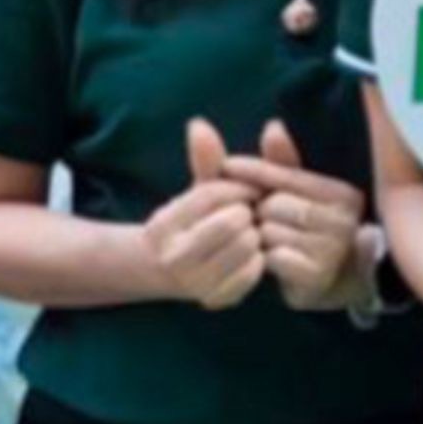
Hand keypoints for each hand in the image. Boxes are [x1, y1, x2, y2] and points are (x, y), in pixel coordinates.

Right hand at [142, 120, 266, 309]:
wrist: (173, 272)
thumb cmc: (196, 222)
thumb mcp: (198, 190)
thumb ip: (205, 160)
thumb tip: (200, 124)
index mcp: (162, 224)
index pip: (212, 194)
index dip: (238, 188)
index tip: (245, 191)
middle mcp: (170, 256)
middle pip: (231, 222)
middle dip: (248, 212)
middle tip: (250, 214)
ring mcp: (191, 282)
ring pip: (245, 247)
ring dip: (257, 236)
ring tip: (252, 233)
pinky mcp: (214, 299)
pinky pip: (252, 274)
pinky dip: (259, 261)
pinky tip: (254, 255)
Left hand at [222, 121, 370, 310]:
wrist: (328, 283)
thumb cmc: (305, 230)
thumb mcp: (293, 193)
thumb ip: (280, 163)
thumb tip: (273, 126)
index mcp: (341, 193)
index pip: (289, 174)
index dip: (255, 170)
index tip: (228, 166)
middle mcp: (345, 218)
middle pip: (275, 204)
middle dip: (260, 211)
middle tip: (264, 220)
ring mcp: (334, 248)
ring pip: (271, 231)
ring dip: (260, 237)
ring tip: (269, 241)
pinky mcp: (318, 274)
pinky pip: (273, 256)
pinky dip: (265, 258)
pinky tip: (272, 260)